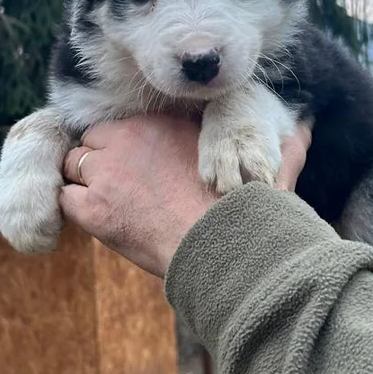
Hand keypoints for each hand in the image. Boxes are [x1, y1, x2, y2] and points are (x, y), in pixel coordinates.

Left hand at [59, 113, 310, 277]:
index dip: (124, 146)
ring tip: (107, 206)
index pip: (119, 125)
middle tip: (119, 188)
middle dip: (100, 162)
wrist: (227, 248)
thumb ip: (285, 142)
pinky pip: (65, 200)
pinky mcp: (94, 209)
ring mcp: (106, 174)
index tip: (136, 166)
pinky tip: (95, 222)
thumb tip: (307, 125)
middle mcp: (127, 140)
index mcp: (161, 124)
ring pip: (73, 167)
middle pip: (91, 142)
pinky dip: (75, 210)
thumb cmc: (248, 211)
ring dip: (85, 184)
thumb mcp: (271, 166)